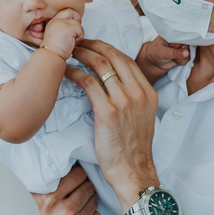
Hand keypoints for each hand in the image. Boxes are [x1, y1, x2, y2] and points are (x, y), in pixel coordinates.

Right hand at [32, 166, 100, 214]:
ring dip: (87, 199)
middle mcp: (64, 213)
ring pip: (94, 201)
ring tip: (78, 202)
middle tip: (77, 188)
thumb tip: (55, 162)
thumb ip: (41, 181)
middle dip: (83, 185)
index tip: (73, 176)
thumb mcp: (27, 197)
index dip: (75, 174)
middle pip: (87, 187)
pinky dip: (90, 214)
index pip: (77, 175)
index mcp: (49, 199)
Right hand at [44, 8, 83, 57]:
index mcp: (52, 22)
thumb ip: (62, 28)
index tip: (72, 26)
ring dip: (78, 32)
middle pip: (71, 11)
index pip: (64, 12)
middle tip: (76, 30)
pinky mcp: (68, 28)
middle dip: (77, 19)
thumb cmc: (53, 50)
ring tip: (73, 39)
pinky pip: (80, 29)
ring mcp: (62, 23)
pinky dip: (80, 36)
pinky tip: (74, 42)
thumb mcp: (55, 35)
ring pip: (77, 22)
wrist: (50, 56)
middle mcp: (56, 20)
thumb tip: (73, 26)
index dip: (71, 17)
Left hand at [65, 39, 159, 207]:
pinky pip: (88, 82)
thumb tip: (113, 84)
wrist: (134, 172)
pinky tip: (66, 72)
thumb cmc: (132, 149)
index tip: (91, 44)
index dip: (106, 47)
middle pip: (113, 55)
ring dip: (81, 54)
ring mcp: (125, 101)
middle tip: (76, 42)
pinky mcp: (108, 111)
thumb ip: (131, 98)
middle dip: (92, 44)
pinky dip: (75, 73)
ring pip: (100, 65)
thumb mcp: (141, 117)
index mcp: (148, 92)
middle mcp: (139, 93)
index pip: (126, 58)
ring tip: (68, 52)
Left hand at [142, 36, 189, 71]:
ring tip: (171, 57)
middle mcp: (180, 39)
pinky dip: (181, 61)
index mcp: (174, 34)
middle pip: (188, 45)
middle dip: (181, 52)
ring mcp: (183, 47)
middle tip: (171, 53)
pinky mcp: (184, 54)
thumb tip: (187, 53)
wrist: (154, 60)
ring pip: (189, 53)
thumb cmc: (156, 52)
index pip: (184, 35)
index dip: (181, 43)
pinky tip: (174, 60)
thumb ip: (174, 52)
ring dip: (180, 58)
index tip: (173, 46)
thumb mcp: (163, 52)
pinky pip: (188, 59)